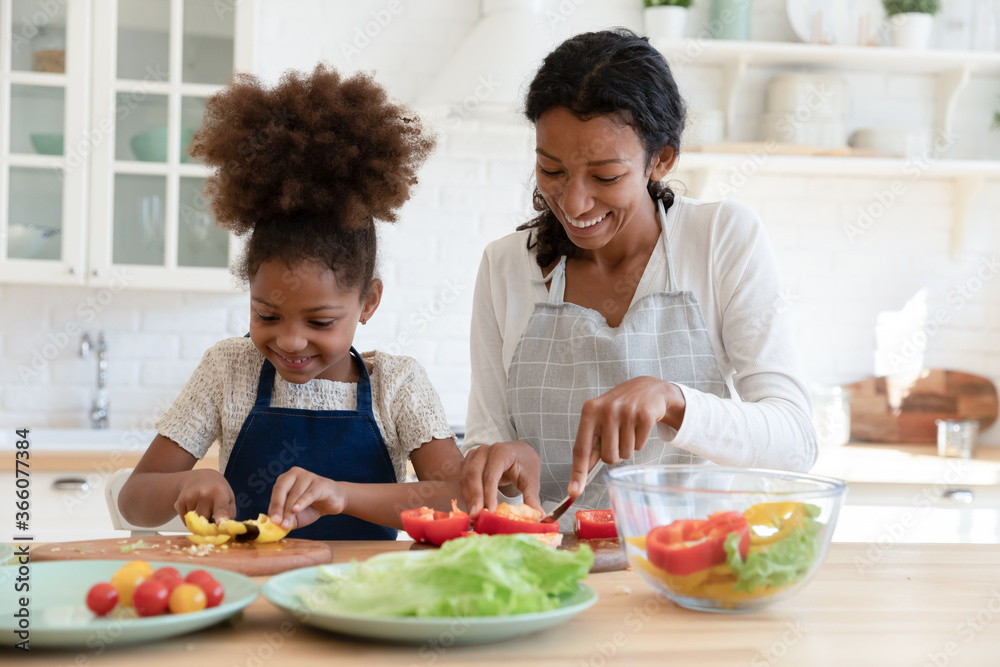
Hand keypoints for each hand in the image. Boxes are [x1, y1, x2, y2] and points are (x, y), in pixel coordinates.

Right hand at [174, 469, 236, 523]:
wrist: (199, 477)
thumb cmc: (217, 490)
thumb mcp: (229, 499)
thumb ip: (228, 515)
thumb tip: (222, 530)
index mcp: (220, 492)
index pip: (221, 508)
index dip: (221, 517)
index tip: (220, 524)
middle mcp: (203, 494)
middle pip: (204, 522)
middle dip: (208, 526)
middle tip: (212, 517)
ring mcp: (189, 498)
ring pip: (194, 523)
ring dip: (199, 523)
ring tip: (204, 509)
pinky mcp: (179, 502)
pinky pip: (186, 521)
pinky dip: (191, 520)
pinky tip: (196, 508)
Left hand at [268, 467, 345, 529]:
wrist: (332, 503)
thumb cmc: (310, 507)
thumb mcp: (294, 515)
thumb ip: (283, 518)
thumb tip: (272, 525)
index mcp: (285, 479)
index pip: (276, 491)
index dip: (273, 507)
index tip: (273, 522)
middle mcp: (295, 473)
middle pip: (282, 489)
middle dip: (278, 507)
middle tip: (277, 522)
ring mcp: (308, 476)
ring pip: (295, 493)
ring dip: (289, 511)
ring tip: (287, 524)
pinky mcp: (321, 483)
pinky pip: (309, 493)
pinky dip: (302, 502)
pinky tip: (296, 510)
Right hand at [460, 441, 540, 516]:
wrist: (518, 452)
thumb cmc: (524, 463)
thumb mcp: (531, 479)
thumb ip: (532, 497)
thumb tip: (538, 514)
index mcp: (501, 452)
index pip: (491, 474)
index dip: (489, 494)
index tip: (490, 511)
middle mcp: (485, 451)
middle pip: (474, 475)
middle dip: (475, 497)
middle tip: (477, 516)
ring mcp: (474, 455)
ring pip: (466, 477)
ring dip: (469, 498)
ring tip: (474, 516)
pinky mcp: (468, 462)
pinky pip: (463, 479)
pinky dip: (466, 495)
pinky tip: (472, 507)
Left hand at [569, 377, 685, 495]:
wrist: (648, 389)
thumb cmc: (619, 409)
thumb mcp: (600, 420)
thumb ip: (590, 445)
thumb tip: (579, 477)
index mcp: (590, 411)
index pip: (581, 448)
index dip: (578, 472)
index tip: (574, 491)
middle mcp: (606, 410)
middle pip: (608, 457)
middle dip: (614, 454)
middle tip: (618, 437)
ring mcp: (626, 412)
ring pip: (625, 453)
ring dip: (628, 447)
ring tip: (629, 429)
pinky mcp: (645, 415)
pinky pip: (640, 446)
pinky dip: (640, 441)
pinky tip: (639, 426)